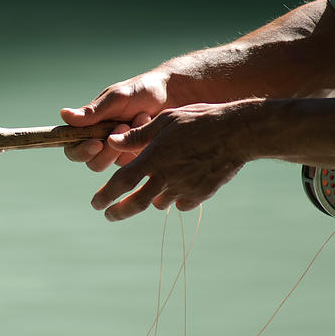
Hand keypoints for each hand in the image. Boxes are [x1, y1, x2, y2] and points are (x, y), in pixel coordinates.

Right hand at [61, 71, 172, 171]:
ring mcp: (122, 151)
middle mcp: (103, 141)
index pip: (72, 147)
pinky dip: (143, 143)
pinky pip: (137, 162)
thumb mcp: (116, 98)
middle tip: (123, 128)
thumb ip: (92, 112)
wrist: (175, 93)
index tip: (96, 143)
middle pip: (92, 163)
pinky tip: (150, 122)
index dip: (80, 151)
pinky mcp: (140, 157)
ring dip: (127, 144)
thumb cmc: (142, 91)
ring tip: (140, 119)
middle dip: (107, 152)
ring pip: (114, 166)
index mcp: (90, 127)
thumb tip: (63, 114)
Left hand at [90, 101, 253, 220]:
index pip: (123, 182)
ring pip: (160, 202)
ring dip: (152, 199)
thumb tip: (111, 142)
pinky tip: (178, 186)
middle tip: (109, 215)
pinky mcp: (201, 194)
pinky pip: (182, 202)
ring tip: (151, 191)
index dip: (106, 195)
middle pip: (137, 203)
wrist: (238, 133)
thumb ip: (137, 136)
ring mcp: (185, 188)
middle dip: (120, 211)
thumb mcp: (166, 121)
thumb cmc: (199, 120)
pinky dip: (175, 198)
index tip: (96, 204)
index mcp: (155, 158)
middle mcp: (167, 177)